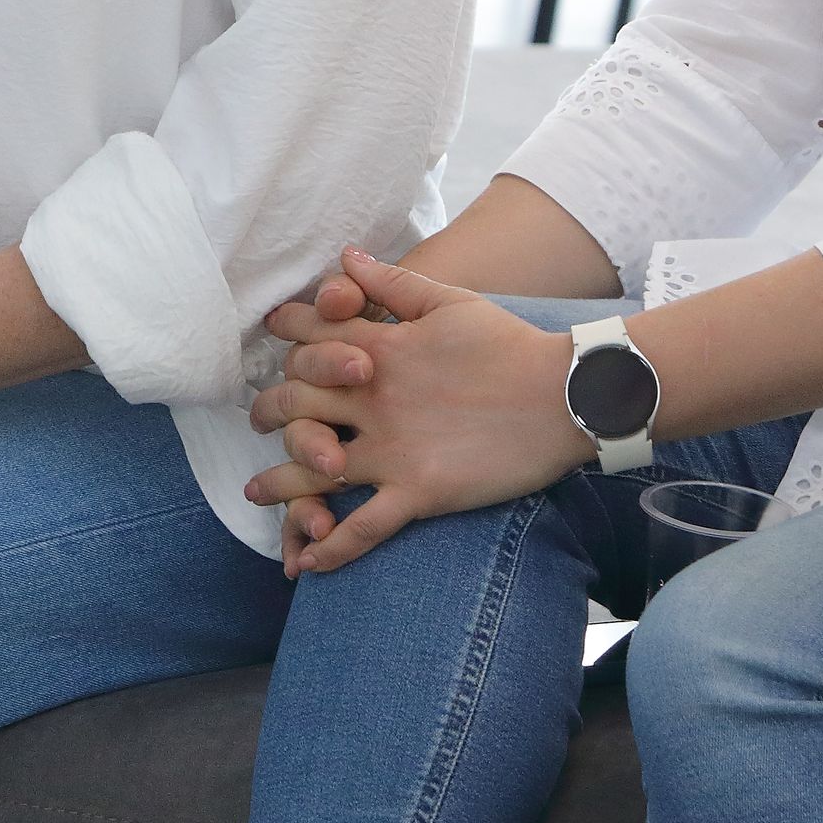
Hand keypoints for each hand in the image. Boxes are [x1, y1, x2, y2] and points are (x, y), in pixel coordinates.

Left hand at [245, 248, 585, 577]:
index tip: (273, 345)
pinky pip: (363, 528)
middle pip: (296, 402)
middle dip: (269, 409)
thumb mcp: (449, 301)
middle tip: (258, 419)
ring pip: (314, 470)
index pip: (308, 338)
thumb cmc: (512, 344)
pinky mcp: (420, 493)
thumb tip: (345, 256)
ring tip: (254, 494)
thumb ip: (392, 282)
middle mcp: (374, 399)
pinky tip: (306, 565)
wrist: (567, 395)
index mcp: (380, 348)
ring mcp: (393, 449)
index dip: (285, 339)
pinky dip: (331, 550)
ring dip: (278, 484)